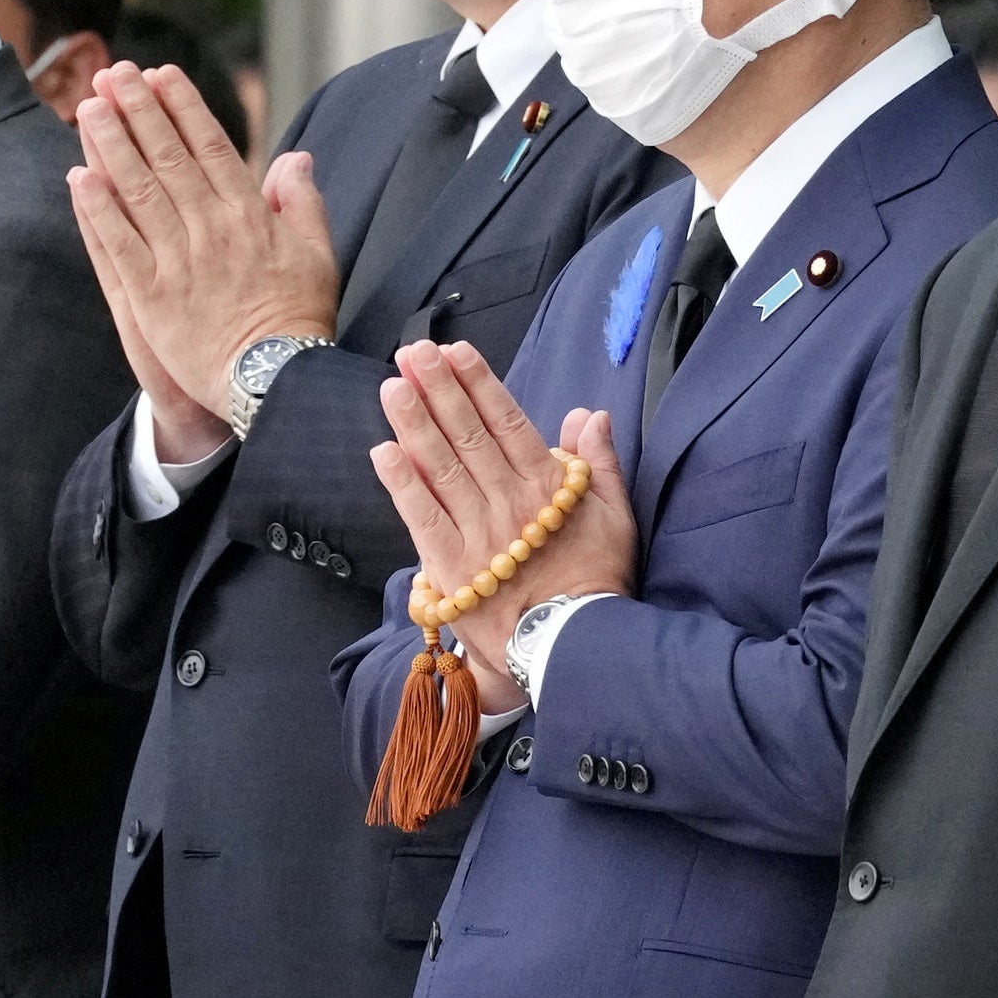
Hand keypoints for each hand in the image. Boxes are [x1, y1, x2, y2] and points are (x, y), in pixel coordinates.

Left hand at [67, 61, 338, 423]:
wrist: (276, 380)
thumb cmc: (299, 318)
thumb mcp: (317, 253)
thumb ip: (302, 201)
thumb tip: (295, 157)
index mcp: (249, 214)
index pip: (210, 145)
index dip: (181, 107)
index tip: (160, 75)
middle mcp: (211, 229)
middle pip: (168, 157)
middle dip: (138, 111)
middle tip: (113, 73)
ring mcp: (178, 261)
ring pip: (138, 191)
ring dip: (111, 146)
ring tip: (88, 108)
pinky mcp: (151, 296)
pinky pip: (118, 245)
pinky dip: (98, 210)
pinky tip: (79, 178)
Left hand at [369, 343, 633, 711]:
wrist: (570, 645)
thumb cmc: (594, 579)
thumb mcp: (615, 517)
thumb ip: (601, 463)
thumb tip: (590, 413)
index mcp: (545, 486)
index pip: (508, 422)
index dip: (479, 384)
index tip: (455, 352)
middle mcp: (508, 502)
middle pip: (468, 435)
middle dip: (438, 390)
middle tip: (413, 353)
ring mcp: (477, 533)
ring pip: (441, 468)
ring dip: (414, 423)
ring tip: (393, 386)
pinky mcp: (451, 566)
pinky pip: (421, 517)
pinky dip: (401, 484)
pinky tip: (382, 451)